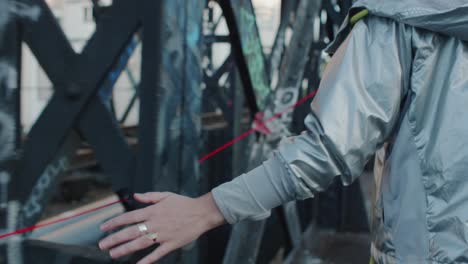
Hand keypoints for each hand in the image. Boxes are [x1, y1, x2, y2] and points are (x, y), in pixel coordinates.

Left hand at [98, 192, 224, 263]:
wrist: (202, 212)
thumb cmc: (184, 203)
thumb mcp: (166, 195)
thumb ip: (149, 197)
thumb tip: (135, 195)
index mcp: (153, 211)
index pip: (129, 217)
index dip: (114, 222)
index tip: (103, 228)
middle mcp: (155, 223)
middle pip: (131, 232)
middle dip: (114, 239)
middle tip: (102, 245)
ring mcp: (163, 234)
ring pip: (140, 243)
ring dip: (125, 249)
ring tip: (113, 254)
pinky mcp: (171, 244)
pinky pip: (157, 254)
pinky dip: (146, 261)